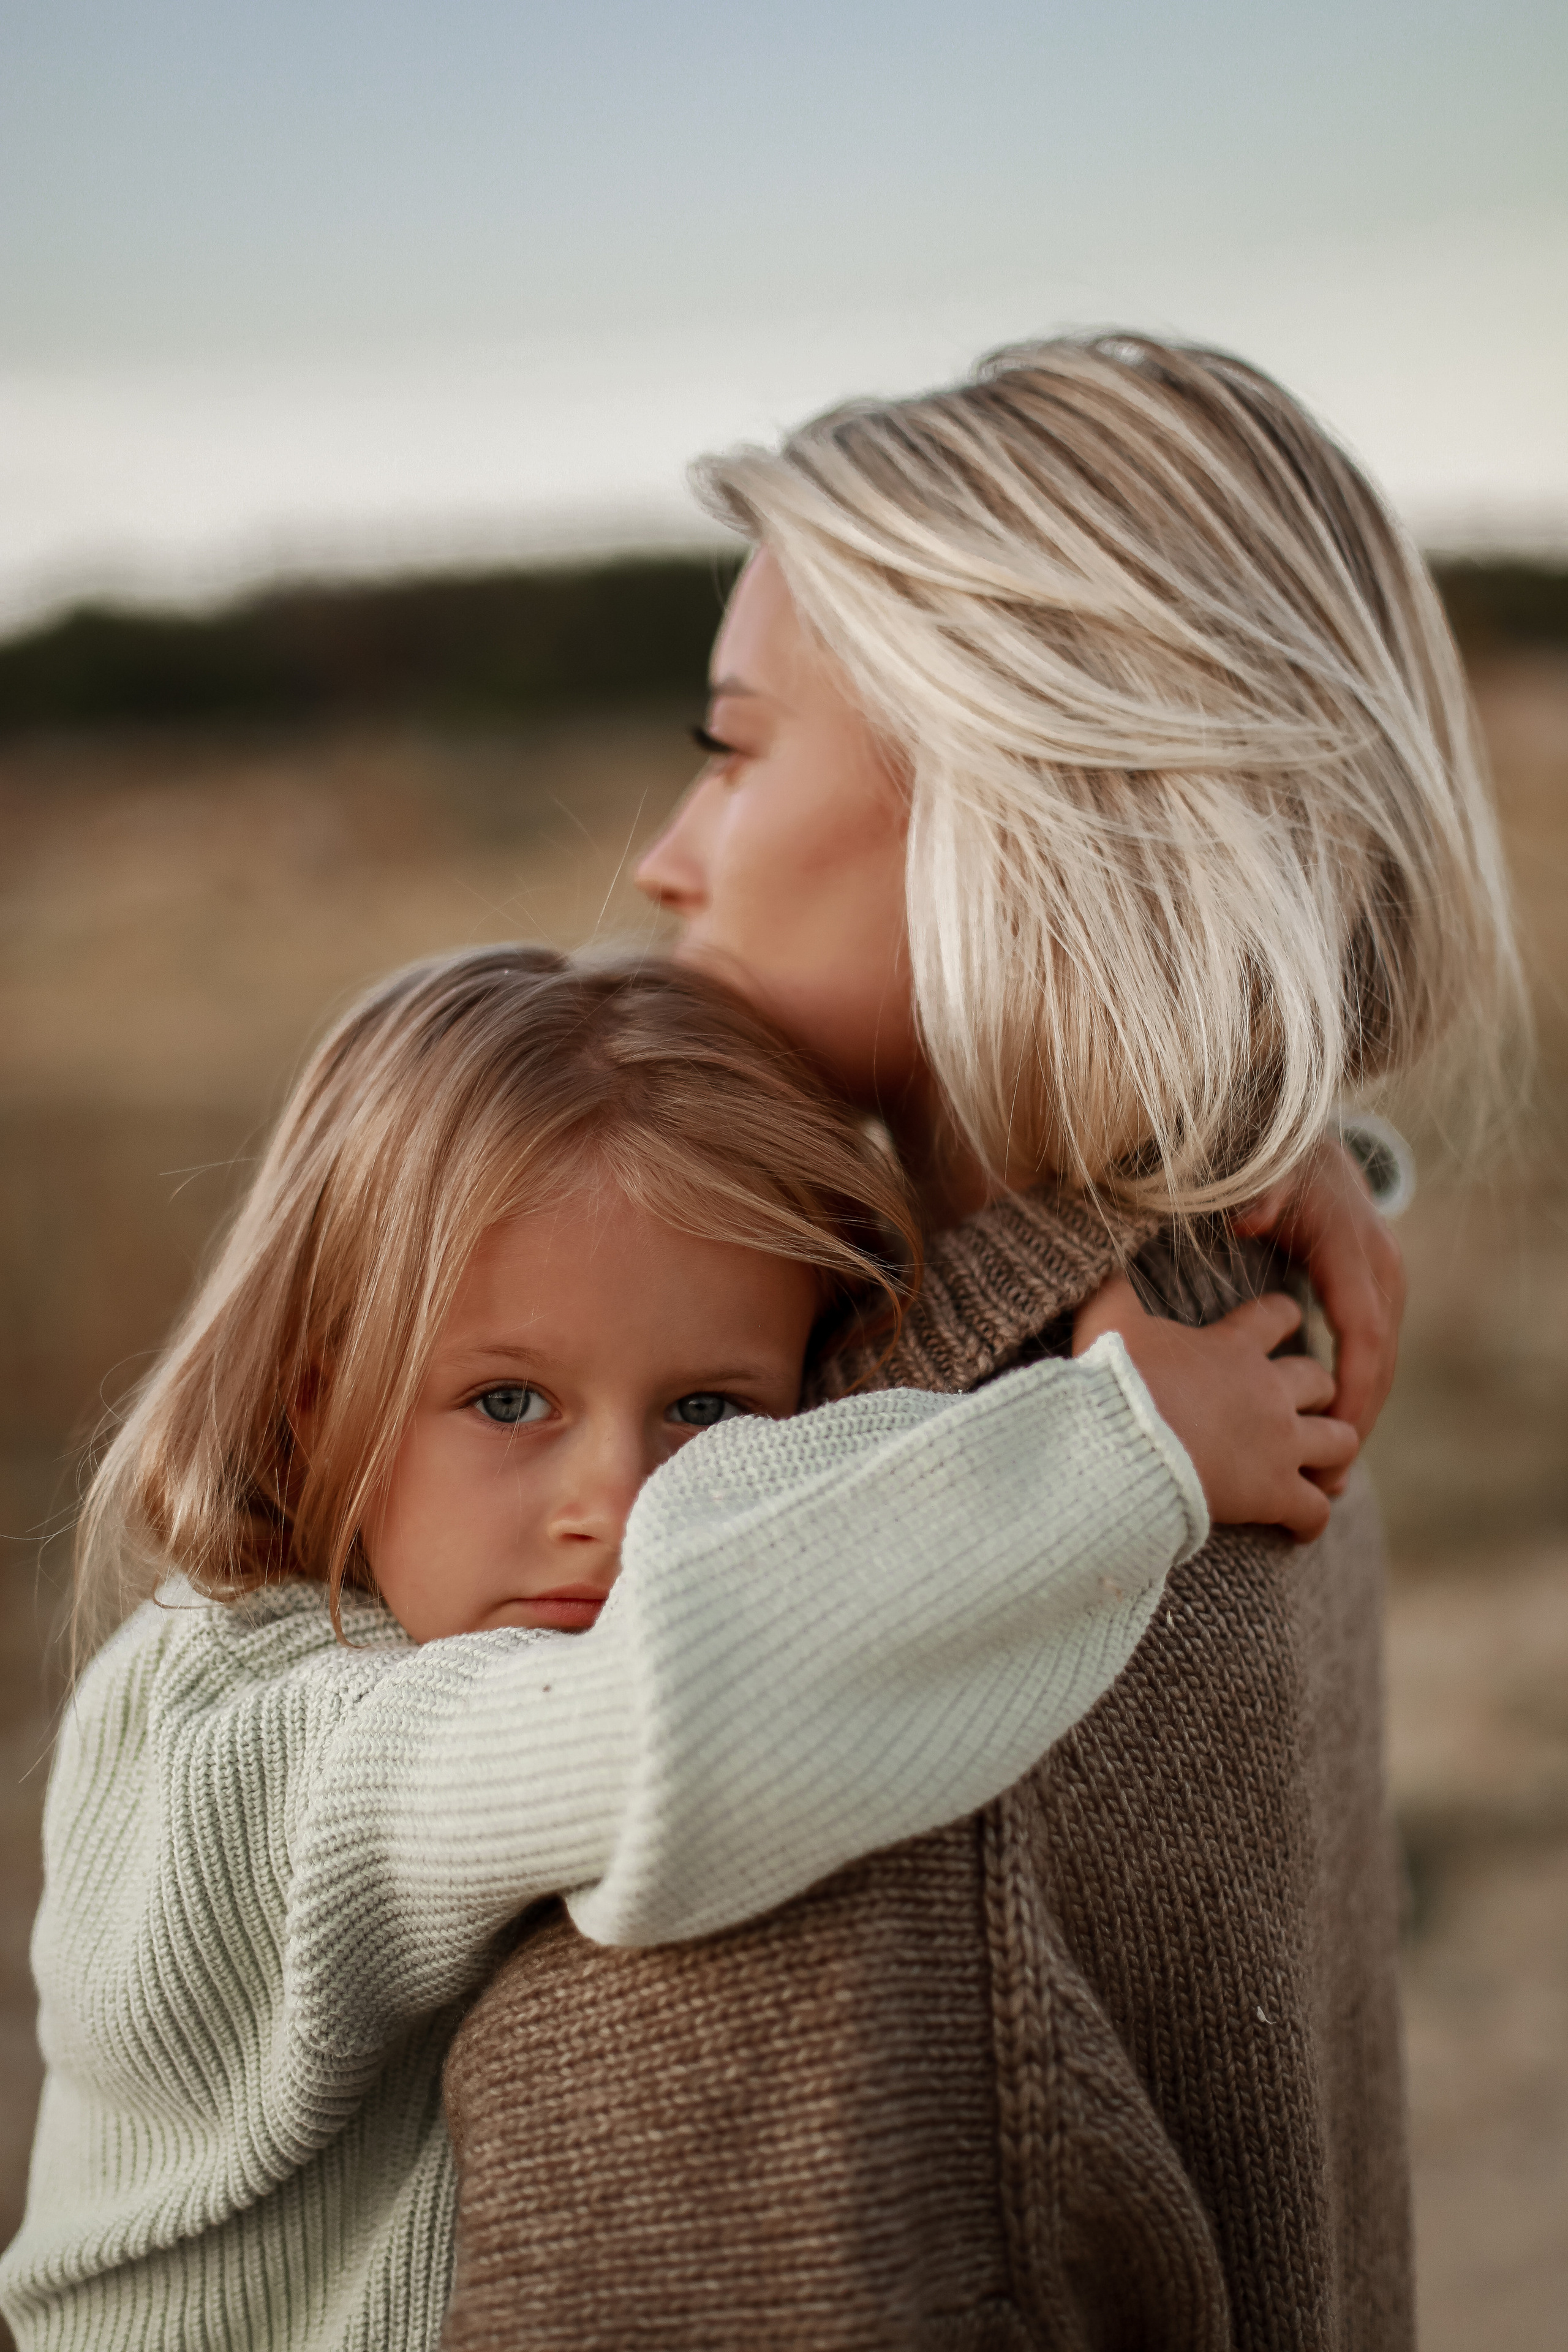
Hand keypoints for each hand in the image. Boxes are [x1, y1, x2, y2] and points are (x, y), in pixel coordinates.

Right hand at [1073, 1275, 1357, 1542]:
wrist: (1123, 1446)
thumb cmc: (1114, 1382)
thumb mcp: (1109, 1320)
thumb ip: (1114, 1288)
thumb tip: (1104, 1256)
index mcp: (1232, 1347)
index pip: (1277, 1317)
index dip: (1284, 1317)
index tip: (1287, 1320)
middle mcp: (1267, 1390)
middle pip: (1319, 1380)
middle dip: (1317, 1391)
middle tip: (1304, 1406)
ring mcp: (1278, 1443)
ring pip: (1339, 1441)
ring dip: (1334, 1452)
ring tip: (1322, 1468)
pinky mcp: (1275, 1492)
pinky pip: (1315, 1509)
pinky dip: (1313, 1519)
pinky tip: (1302, 1528)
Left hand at [1230, 1135, 1405, 1491]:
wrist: (1304, 1139)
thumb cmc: (1274, 1161)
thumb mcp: (1263, 1168)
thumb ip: (1257, 1192)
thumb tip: (1252, 1218)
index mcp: (1351, 1249)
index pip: (1363, 1332)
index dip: (1354, 1388)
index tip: (1338, 1435)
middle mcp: (1379, 1266)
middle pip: (1380, 1355)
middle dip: (1361, 1417)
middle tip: (1332, 1478)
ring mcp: (1382, 1277)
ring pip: (1381, 1356)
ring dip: (1364, 1410)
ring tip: (1335, 1469)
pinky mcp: (1373, 1288)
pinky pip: (1372, 1347)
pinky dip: (1361, 1387)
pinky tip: (1337, 1427)